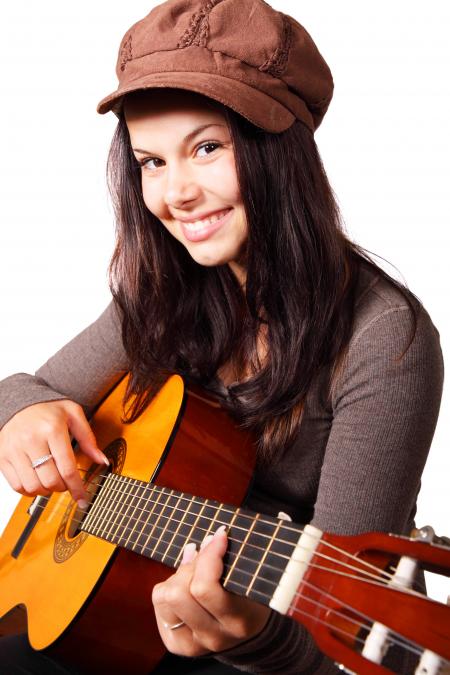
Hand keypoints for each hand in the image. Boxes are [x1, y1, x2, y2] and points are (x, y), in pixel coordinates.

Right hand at [0, 400, 108, 504]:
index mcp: (52, 429)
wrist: (18, 402)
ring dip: (46, 490)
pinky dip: (29, 490)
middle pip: (50, 481)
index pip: (67, 468)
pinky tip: (37, 481)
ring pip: (33, 487)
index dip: (77, 487)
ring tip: (52, 480)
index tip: (83, 498)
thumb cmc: (47, 409)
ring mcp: (14, 450)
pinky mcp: (3, 457)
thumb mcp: (73, 414)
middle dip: (63, 488)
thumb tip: (101, 460)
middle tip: (66, 483)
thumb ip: (88, 438)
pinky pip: (17, 486)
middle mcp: (31, 440)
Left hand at [152, 526, 270, 656]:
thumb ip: (233, 561)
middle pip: (177, 593)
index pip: (205, 588)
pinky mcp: (177, 644)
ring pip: (164, 597)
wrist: (249, 630)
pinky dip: (169, 588)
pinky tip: (186, 585)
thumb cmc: (251, 595)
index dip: (208, 555)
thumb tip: (209, 540)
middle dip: (191, 566)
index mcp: (238, 621)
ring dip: (178, 577)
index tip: (220, 535)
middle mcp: (214, 637)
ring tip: (194, 570)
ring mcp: (193, 644)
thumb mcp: (250, 580)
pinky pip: (159, 604)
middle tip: (205, 555)